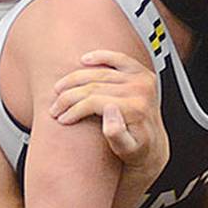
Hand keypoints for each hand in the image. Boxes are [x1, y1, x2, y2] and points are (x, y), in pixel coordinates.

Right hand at [52, 50, 167, 176]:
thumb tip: (109, 110)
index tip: (61, 119)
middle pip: (94, 86)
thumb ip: (118, 135)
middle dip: (69, 97)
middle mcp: (141, 90)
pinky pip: (118, 58)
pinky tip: (84, 59)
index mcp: (136, 108)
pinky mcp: (141, 72)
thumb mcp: (127, 150)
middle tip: (54, 107)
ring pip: (100, 73)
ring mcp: (141, 79)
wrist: (153, 143)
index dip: (74, 109)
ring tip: (59, 89)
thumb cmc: (137, 149)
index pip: (95, 102)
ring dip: (75, 79)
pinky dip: (101, 56)